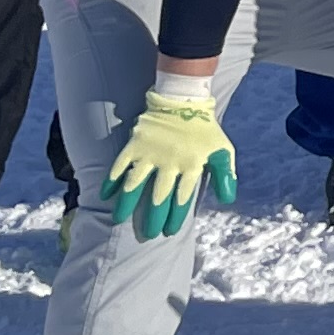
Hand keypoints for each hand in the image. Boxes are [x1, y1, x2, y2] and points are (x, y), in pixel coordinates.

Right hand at [104, 77, 237, 239]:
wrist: (184, 100)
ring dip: (127, 203)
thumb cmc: (205, 129)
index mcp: (191, 165)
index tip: (170, 231)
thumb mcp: (222, 150)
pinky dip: (112, 180)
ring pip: (135, 184)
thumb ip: (226, 175)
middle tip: (149, 234)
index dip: (176, 216)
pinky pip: (119, 165)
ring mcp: (150, 153)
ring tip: (118, 220)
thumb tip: (228, 199)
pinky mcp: (135, 144)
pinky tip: (105, 195)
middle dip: (154, 217)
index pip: (182, 197)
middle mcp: (169, 162)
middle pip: (159, 196)